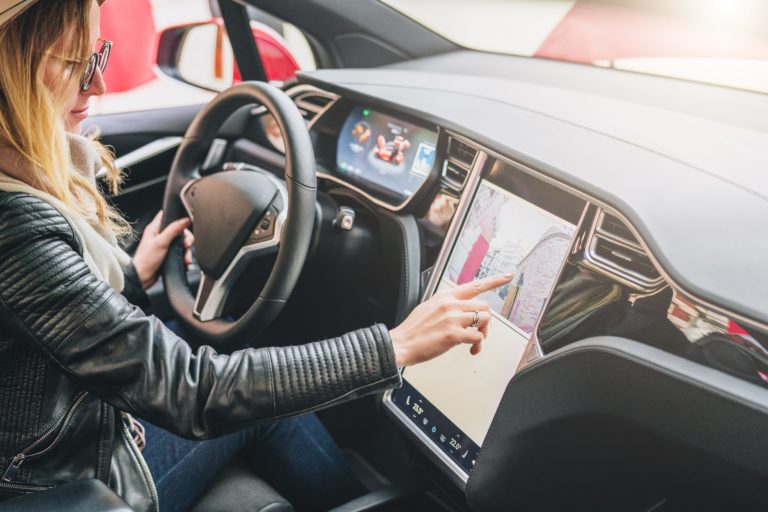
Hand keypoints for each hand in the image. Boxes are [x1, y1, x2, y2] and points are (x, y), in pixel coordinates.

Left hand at [133, 211, 193, 288]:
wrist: (142, 278)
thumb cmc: (146, 260)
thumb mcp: (161, 242)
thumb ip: (173, 230)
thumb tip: (184, 220)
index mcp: (155, 229)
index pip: (167, 215)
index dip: (177, 216)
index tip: (187, 220)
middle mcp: (160, 235)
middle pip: (179, 231)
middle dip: (186, 239)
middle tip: (186, 245)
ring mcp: (164, 245)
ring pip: (181, 243)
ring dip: (186, 251)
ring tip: (186, 259)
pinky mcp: (168, 254)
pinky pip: (180, 252)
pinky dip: (184, 257)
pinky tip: (185, 262)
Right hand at [389, 273, 512, 366]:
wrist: (401, 343)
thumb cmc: (413, 329)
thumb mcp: (429, 307)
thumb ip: (446, 305)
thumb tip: (460, 310)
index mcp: (445, 296)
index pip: (475, 285)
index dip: (494, 281)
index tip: (507, 276)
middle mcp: (451, 304)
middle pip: (484, 306)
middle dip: (485, 320)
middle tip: (479, 331)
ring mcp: (452, 319)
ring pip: (484, 320)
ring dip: (484, 333)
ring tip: (474, 341)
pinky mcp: (453, 335)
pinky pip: (478, 337)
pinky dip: (478, 345)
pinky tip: (471, 349)